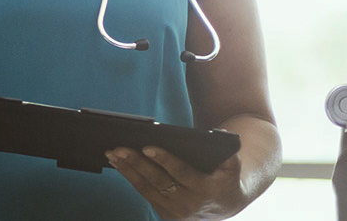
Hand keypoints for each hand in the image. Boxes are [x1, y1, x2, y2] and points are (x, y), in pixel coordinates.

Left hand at [107, 146, 246, 220]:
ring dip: (127, 170)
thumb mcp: (233, 166)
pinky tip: (119, 164)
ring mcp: (174, 211)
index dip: (164, 159)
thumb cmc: (226, 178)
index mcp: (204, 190)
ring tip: (112, 153)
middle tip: (118, 148)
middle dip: (136, 163)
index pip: (180, 172)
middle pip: (157, 180)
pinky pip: (144, 193)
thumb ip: (230, 152)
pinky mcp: (164, 214)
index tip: (147, 146)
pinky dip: (130, 177)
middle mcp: (187, 204)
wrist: (224, 206)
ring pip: (146, 188)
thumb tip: (218, 134)